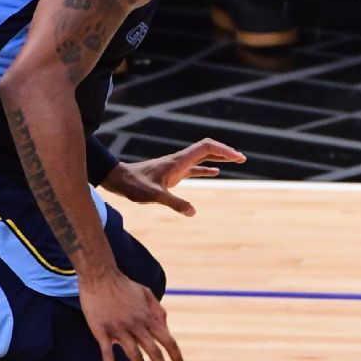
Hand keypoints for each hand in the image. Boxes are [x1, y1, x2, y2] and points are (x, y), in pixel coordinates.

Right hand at [79, 269, 184, 360]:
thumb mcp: (147, 293)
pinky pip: (107, 354)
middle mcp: (137, 325)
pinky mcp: (102, 331)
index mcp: (149, 317)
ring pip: (134, 357)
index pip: (168, 341)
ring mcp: (119, 329)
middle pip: (154, 352)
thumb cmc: (124, 285)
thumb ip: (157, 310)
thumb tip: (165, 326)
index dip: (177, 357)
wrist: (100, 276)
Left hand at [101, 138, 244, 216]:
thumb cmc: (134, 186)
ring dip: (219, 158)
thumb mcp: (153, 196)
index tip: (237, 158)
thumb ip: (173, 203)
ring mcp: (177, 166)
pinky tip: (216, 173)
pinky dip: (208, 168)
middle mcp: (181, 160)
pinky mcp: (173, 173)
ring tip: (235, 162)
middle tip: (242, 159)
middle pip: (208, 149)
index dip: (224, 151)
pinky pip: (195, 168)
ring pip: (203, 157)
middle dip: (226, 152)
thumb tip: (192, 212)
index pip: (207, 147)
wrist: (118, 180)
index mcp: (179, 161)